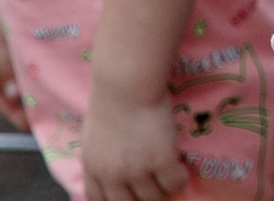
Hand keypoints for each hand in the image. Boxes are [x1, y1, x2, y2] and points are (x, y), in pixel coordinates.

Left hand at [78, 79, 189, 200]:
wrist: (127, 85)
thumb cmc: (111, 100)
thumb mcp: (95, 136)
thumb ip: (101, 157)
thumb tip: (112, 166)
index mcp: (93, 168)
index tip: (129, 196)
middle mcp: (112, 175)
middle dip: (141, 198)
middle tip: (154, 188)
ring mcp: (137, 170)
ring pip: (153, 197)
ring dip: (162, 190)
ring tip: (169, 177)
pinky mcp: (161, 160)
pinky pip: (174, 183)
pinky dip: (179, 180)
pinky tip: (180, 168)